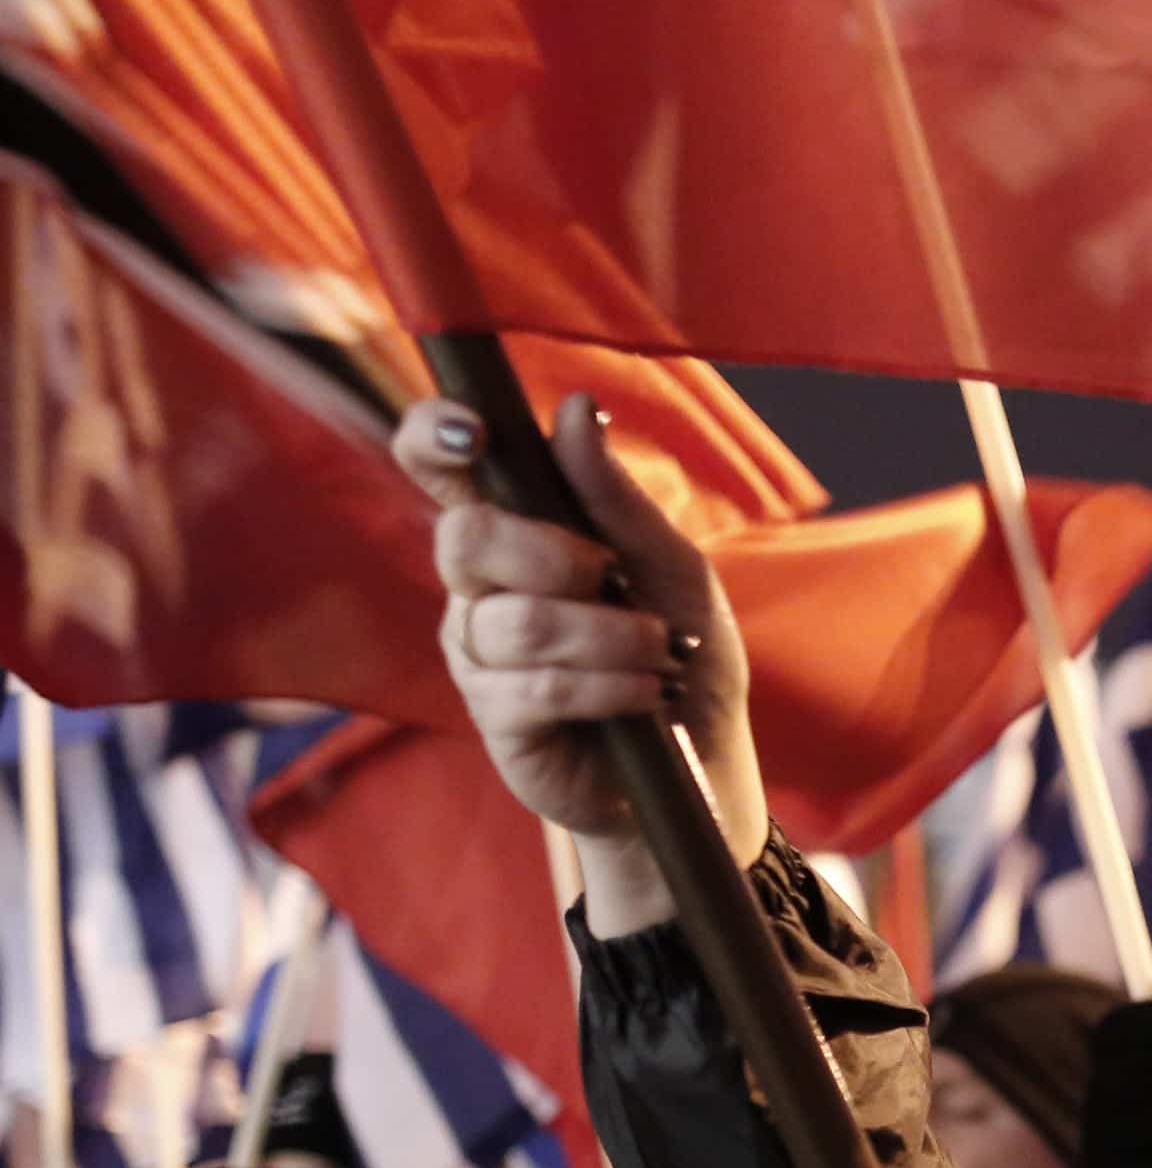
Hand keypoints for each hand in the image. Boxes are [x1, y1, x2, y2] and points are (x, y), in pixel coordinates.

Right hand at [394, 392, 764, 932]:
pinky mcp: (495, 715)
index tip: (472, 432)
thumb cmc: (681, 650)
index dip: (433, 435)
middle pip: (464, 537)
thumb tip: (576, 410)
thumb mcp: (671, 566)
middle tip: (613, 579)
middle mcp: (479, 583)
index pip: (438, 464)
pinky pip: (536, 686)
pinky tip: (645, 695)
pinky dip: (607, 685)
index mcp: (515, 528)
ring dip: (608, 636)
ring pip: (515, 621)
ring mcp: (479, 650)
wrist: (701, 757)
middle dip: (551, 554)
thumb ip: (615, 498)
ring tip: (658, 654)